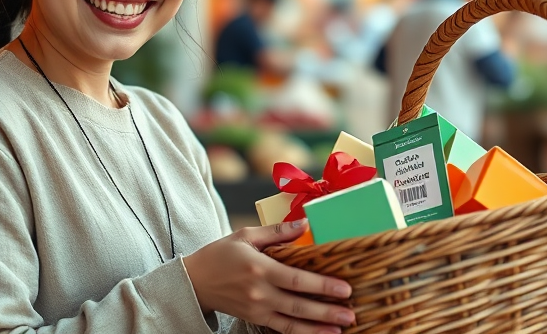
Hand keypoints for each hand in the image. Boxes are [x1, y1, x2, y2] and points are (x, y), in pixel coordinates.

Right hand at [184, 220, 354, 333]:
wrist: (195, 281)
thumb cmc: (221, 254)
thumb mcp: (246, 235)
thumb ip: (277, 232)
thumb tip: (304, 223)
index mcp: (259, 268)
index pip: (296, 280)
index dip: (322, 285)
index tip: (344, 288)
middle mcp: (259, 292)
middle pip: (298, 305)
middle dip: (327, 310)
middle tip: (350, 313)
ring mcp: (257, 309)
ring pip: (292, 322)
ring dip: (318, 327)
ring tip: (341, 328)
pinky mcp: (254, 318)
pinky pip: (281, 329)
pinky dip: (301, 333)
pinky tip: (318, 333)